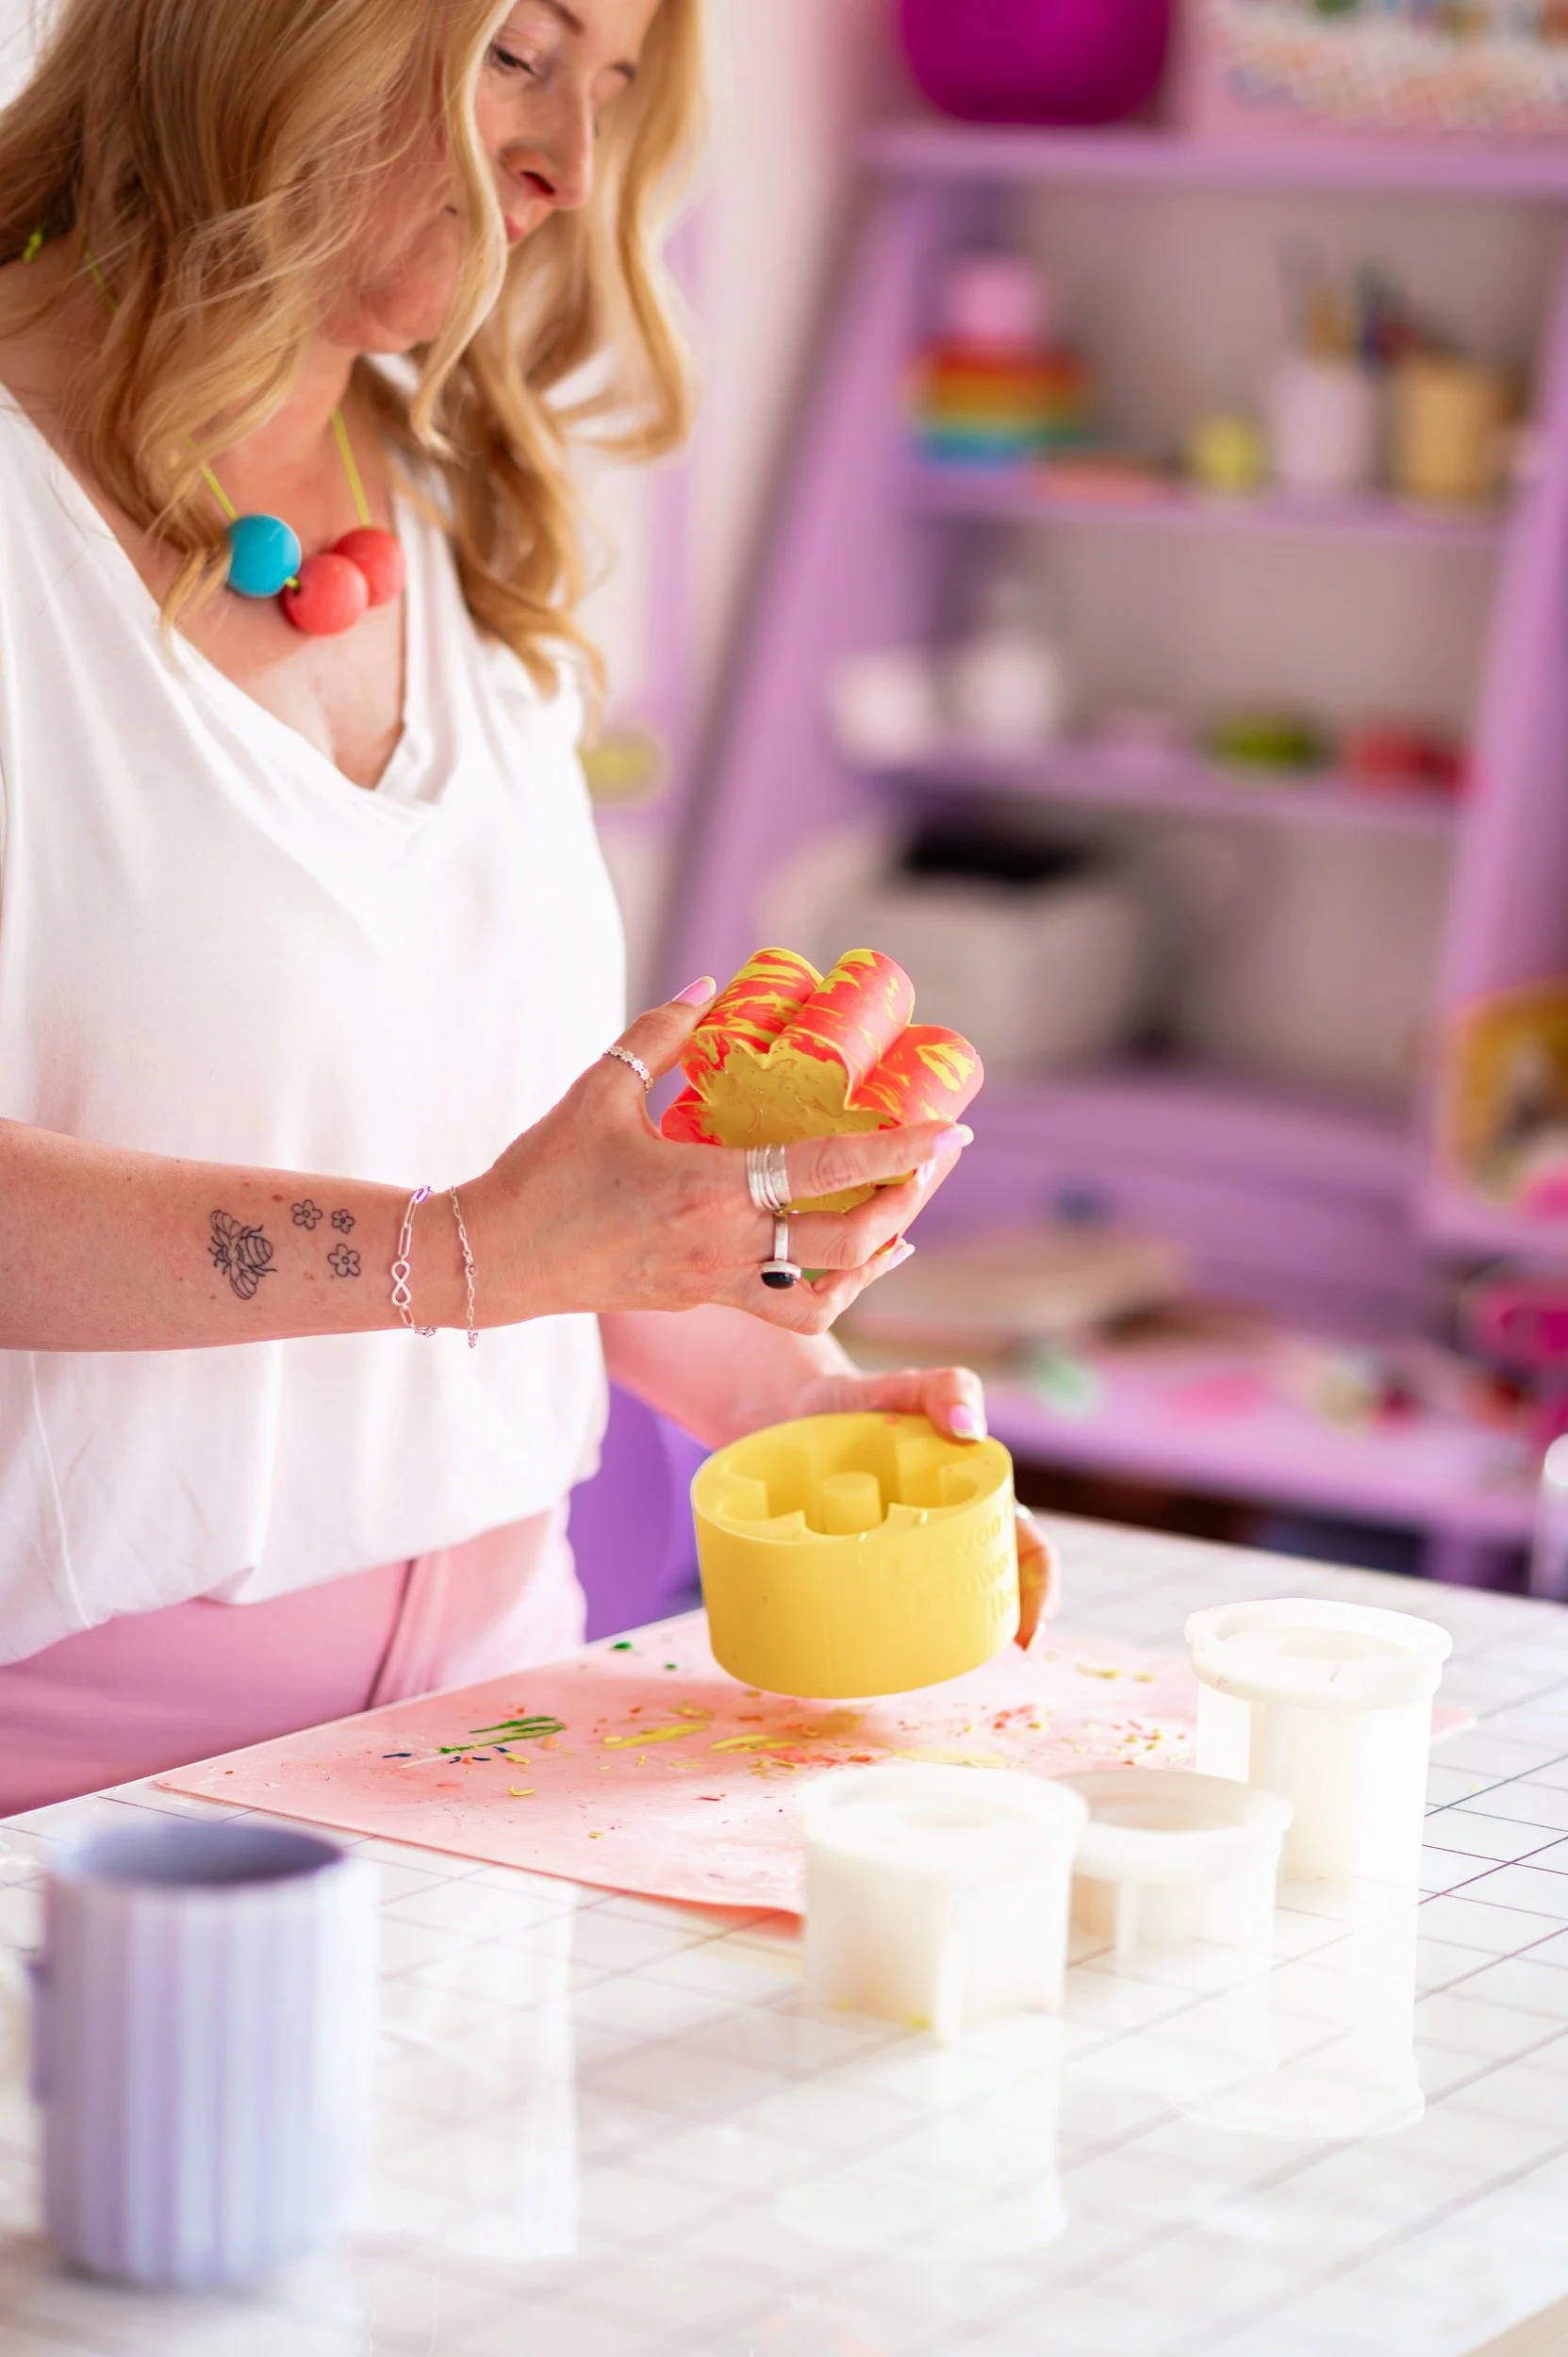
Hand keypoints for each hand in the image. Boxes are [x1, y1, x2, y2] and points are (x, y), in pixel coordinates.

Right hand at [466, 985, 970, 1335]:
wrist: (494, 1259)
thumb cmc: (542, 1172)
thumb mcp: (599, 1089)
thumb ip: (659, 1035)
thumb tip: (710, 988)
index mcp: (708, 1187)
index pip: (827, 1170)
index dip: (898, 1151)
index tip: (948, 1130)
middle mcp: (724, 1243)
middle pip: (849, 1240)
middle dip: (907, 1199)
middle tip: (935, 1161)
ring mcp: (717, 1281)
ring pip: (829, 1290)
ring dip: (877, 1253)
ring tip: (904, 1211)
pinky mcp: (705, 1299)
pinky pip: (790, 1305)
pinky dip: (834, 1286)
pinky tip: (852, 1256)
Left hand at [786, 1362, 1060, 1648]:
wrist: (791, 1411)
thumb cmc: (864, 1403)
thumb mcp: (905, 1388)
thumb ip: (943, 1388)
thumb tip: (967, 1427)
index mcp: (976, 1498)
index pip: (1026, 1551)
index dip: (1039, 1592)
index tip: (1027, 1635)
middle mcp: (945, 1533)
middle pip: (986, 1590)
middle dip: (988, 1629)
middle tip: (964, 1654)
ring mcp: (898, 1553)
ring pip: (931, 1606)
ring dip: (930, 1637)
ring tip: (907, 1657)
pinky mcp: (852, 1565)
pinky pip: (871, 1604)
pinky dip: (870, 1630)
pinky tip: (848, 1647)